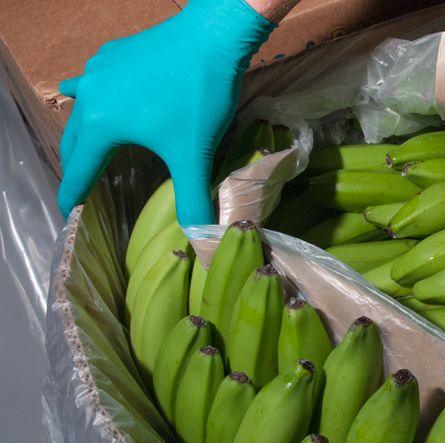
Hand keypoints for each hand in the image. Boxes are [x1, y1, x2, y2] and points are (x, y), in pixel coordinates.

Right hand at [57, 0, 274, 225]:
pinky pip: (94, 81)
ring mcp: (99, 69)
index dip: (74, 192)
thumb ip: (192, 198)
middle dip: (76, 163)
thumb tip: (200, 236)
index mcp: (101, 124)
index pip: (80, 168)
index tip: (66, 210)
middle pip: (74, 137)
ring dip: (81, 128)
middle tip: (79, 183)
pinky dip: (94, 97)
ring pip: (80, 106)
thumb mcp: (194, 154)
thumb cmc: (197, 97)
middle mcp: (90, 95)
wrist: (211, 37)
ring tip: (86, 144)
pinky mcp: (115, 53)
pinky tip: (105, 97)